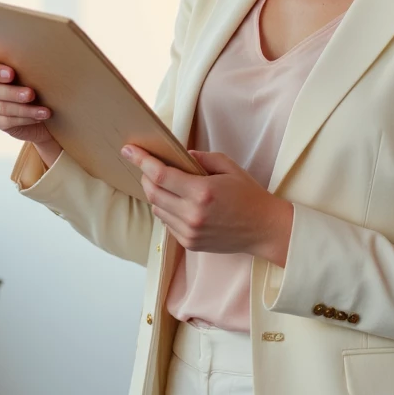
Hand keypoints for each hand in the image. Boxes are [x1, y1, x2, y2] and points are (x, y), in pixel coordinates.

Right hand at [0, 60, 61, 168]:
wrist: (46, 106)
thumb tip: (38, 59)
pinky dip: (25, 119)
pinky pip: (6, 121)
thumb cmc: (39, 80)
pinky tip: (39, 117)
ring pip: (0, 108)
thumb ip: (27, 65)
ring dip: (24, 109)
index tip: (12, 74)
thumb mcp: (33, 71)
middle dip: (11, 93)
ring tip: (43, 110)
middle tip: (31, 94)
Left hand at [120, 145, 292, 266]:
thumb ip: (202, 158)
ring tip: (163, 183)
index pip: (160, 175)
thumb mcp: (229, 167)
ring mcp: (190, 232)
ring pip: (157, 209)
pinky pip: (167, 223)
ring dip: (155, 194)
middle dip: (145, 176)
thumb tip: (180, 155)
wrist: (264, 229)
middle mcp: (192, 214)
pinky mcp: (190, 244)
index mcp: (202, 192)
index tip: (129, 150)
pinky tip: (177, 202)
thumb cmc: (249, 195)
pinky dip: (166, 210)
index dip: (141, 161)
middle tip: (146, 165)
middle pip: (152, 193)